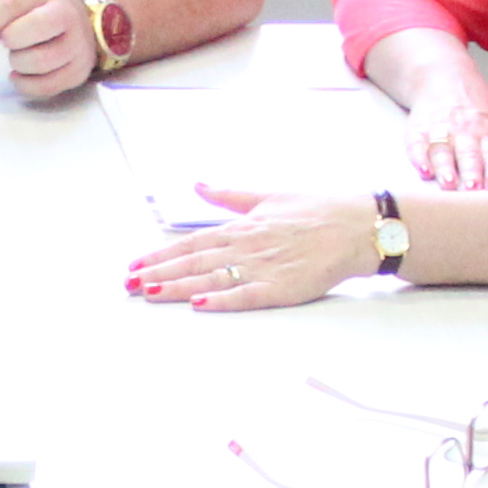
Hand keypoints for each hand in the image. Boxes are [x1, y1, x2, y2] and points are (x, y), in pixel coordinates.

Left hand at [0, 0, 104, 105]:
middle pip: (23, 36)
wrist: (82, 25)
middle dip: (10, 43)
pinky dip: (26, 84)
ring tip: (23, 55)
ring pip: (36, 63)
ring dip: (19, 64)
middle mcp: (67, 15)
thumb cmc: (39, 13)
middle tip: (12, 42)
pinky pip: (44, 87)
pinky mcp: (78, 72)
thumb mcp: (17, 4)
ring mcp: (77, 45)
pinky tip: (24, 74)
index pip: (12, 5)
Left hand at [123, 185, 378, 311]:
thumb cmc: (318, 209)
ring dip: (179, 286)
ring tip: (150, 293)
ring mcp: (264, 267)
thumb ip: (231, 195)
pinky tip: (199, 303)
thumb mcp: (269, 195)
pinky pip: (247, 295)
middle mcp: (247, 246)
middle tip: (128, 284)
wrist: (358, 224)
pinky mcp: (283, 287)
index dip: (161, 254)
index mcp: (242, 226)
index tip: (135, 263)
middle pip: (194, 261)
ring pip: (213, 278)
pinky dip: (223, 299)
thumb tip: (199, 184)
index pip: (192, 242)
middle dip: (159, 272)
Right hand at [392, 69, 487, 190]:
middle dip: (471, 173)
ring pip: (443, 152)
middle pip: (469, 154)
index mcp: (487, 130)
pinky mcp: (418, 129)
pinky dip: (419, 158)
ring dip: (446, 169)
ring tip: (448, 183)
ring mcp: (440, 129)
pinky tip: (423, 170)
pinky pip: (417, 145)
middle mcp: (464, 130)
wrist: (441, 75)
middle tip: (472, 188)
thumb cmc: (472, 107)